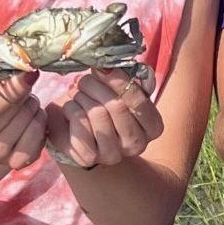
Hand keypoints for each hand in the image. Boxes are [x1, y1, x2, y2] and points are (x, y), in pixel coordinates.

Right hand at [0, 71, 47, 170]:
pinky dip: (40, 125)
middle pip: (13, 114)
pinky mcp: (15, 164)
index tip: (29, 74)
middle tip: (23, 91)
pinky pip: (39, 139)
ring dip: (34, 109)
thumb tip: (24, 71)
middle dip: (24, 96)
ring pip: (30, 125)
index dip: (14, 89)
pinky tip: (32, 120)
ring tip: (27, 105)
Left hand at [46, 68, 162, 168]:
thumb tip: (111, 66)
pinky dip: (71, 109)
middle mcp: (137, 145)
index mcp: (152, 128)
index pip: (140, 102)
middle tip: (85, 80)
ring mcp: (113, 155)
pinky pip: (79, 124)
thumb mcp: (119, 89)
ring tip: (78, 94)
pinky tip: (71, 109)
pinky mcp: (88, 158)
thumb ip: (126, 79)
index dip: (120, 81)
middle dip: (96, 86)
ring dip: (82, 96)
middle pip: (117, 106)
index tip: (104, 68)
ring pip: (97, 113)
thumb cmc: (101, 102)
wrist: (75, 125)